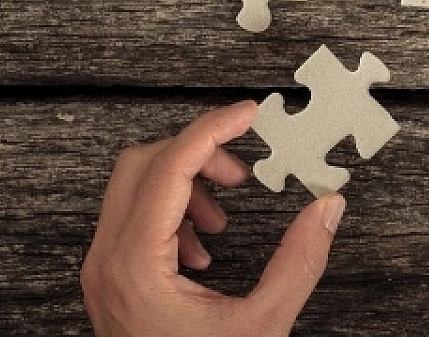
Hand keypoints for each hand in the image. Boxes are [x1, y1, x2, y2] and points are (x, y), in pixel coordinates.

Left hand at [81, 101, 344, 336]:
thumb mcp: (262, 326)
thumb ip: (299, 262)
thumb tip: (326, 208)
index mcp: (135, 265)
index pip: (169, 165)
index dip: (213, 129)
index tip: (250, 113)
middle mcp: (106, 262)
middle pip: (143, 164)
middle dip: (197, 155)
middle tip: (243, 170)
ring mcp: (102, 272)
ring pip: (133, 188)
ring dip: (184, 186)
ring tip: (225, 219)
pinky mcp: (109, 283)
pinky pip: (130, 220)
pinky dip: (170, 214)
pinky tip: (204, 250)